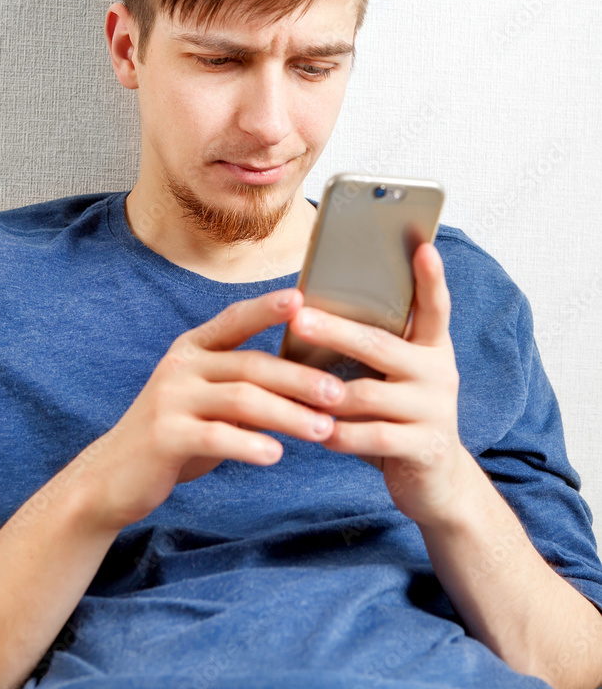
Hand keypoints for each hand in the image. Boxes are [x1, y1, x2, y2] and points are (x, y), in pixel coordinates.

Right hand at [74, 287, 346, 534]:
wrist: (113, 476)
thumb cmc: (176, 433)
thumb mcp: (207, 399)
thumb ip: (244, 384)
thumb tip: (312, 383)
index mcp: (193, 349)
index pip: (235, 319)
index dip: (267, 308)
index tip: (302, 299)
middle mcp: (181, 366)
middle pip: (251, 365)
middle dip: (299, 379)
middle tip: (338, 394)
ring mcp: (170, 399)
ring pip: (241, 400)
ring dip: (287, 415)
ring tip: (323, 430)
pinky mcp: (164, 436)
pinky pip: (216, 436)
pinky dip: (249, 444)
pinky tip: (275, 454)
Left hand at [286, 242, 467, 527]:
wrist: (437, 482)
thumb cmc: (400, 417)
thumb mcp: (396, 379)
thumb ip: (374, 351)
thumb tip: (312, 315)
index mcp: (432, 348)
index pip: (434, 307)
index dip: (430, 278)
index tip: (422, 246)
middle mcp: (439, 373)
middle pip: (380, 345)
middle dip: (336, 331)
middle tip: (300, 317)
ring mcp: (436, 410)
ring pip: (367, 394)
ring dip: (324, 394)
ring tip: (289, 389)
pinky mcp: (425, 447)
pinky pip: (372, 436)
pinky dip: (339, 434)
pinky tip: (317, 433)